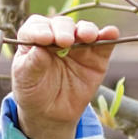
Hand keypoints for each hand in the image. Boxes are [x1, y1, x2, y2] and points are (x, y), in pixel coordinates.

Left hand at [10, 14, 120, 138]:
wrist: (51, 113)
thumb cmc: (33, 91)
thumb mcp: (26, 80)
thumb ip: (33, 64)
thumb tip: (40, 49)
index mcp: (35, 38)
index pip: (37, 27)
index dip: (40, 30)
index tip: (44, 39)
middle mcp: (57, 37)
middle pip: (62, 25)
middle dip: (64, 30)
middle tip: (65, 41)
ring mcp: (78, 45)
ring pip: (84, 30)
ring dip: (87, 30)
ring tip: (87, 36)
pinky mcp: (96, 57)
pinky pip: (105, 43)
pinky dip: (109, 36)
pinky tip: (111, 33)